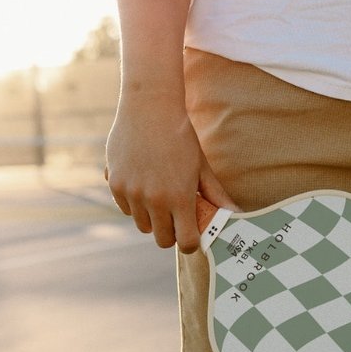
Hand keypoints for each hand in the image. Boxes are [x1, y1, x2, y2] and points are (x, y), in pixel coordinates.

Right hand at [103, 93, 238, 251]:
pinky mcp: (115, 185)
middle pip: (162, 240)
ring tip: (160, 197)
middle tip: (176, 217)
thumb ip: (216, 195)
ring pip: (143, 225)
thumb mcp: (201, 166)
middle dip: (171, 233)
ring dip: (152, 218)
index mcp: (180, 197)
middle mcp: (154, 200)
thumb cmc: (180, 136)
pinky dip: (134, 204)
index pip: (185, 243)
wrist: (150, 108)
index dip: (190, 242)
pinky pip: (126, 209)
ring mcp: (132, 193)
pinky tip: (143, 184)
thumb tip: (236, 214)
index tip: (191, 234)